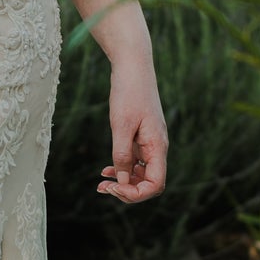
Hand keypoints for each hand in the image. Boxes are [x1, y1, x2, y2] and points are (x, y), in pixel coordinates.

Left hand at [98, 60, 167, 204]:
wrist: (133, 65)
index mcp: (157, 146)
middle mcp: (157, 147)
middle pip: (149, 183)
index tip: (113, 187)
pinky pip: (136, 161)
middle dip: (127, 191)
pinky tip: (106, 170)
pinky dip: (122, 169)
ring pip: (141, 174)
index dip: (136, 194)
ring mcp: (150, 142)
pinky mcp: (142, 137)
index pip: (155, 184)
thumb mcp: (121, 125)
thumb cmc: (129, 92)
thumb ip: (122, 154)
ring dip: (123, 182)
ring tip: (102, 183)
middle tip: (103, 188)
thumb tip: (122, 180)